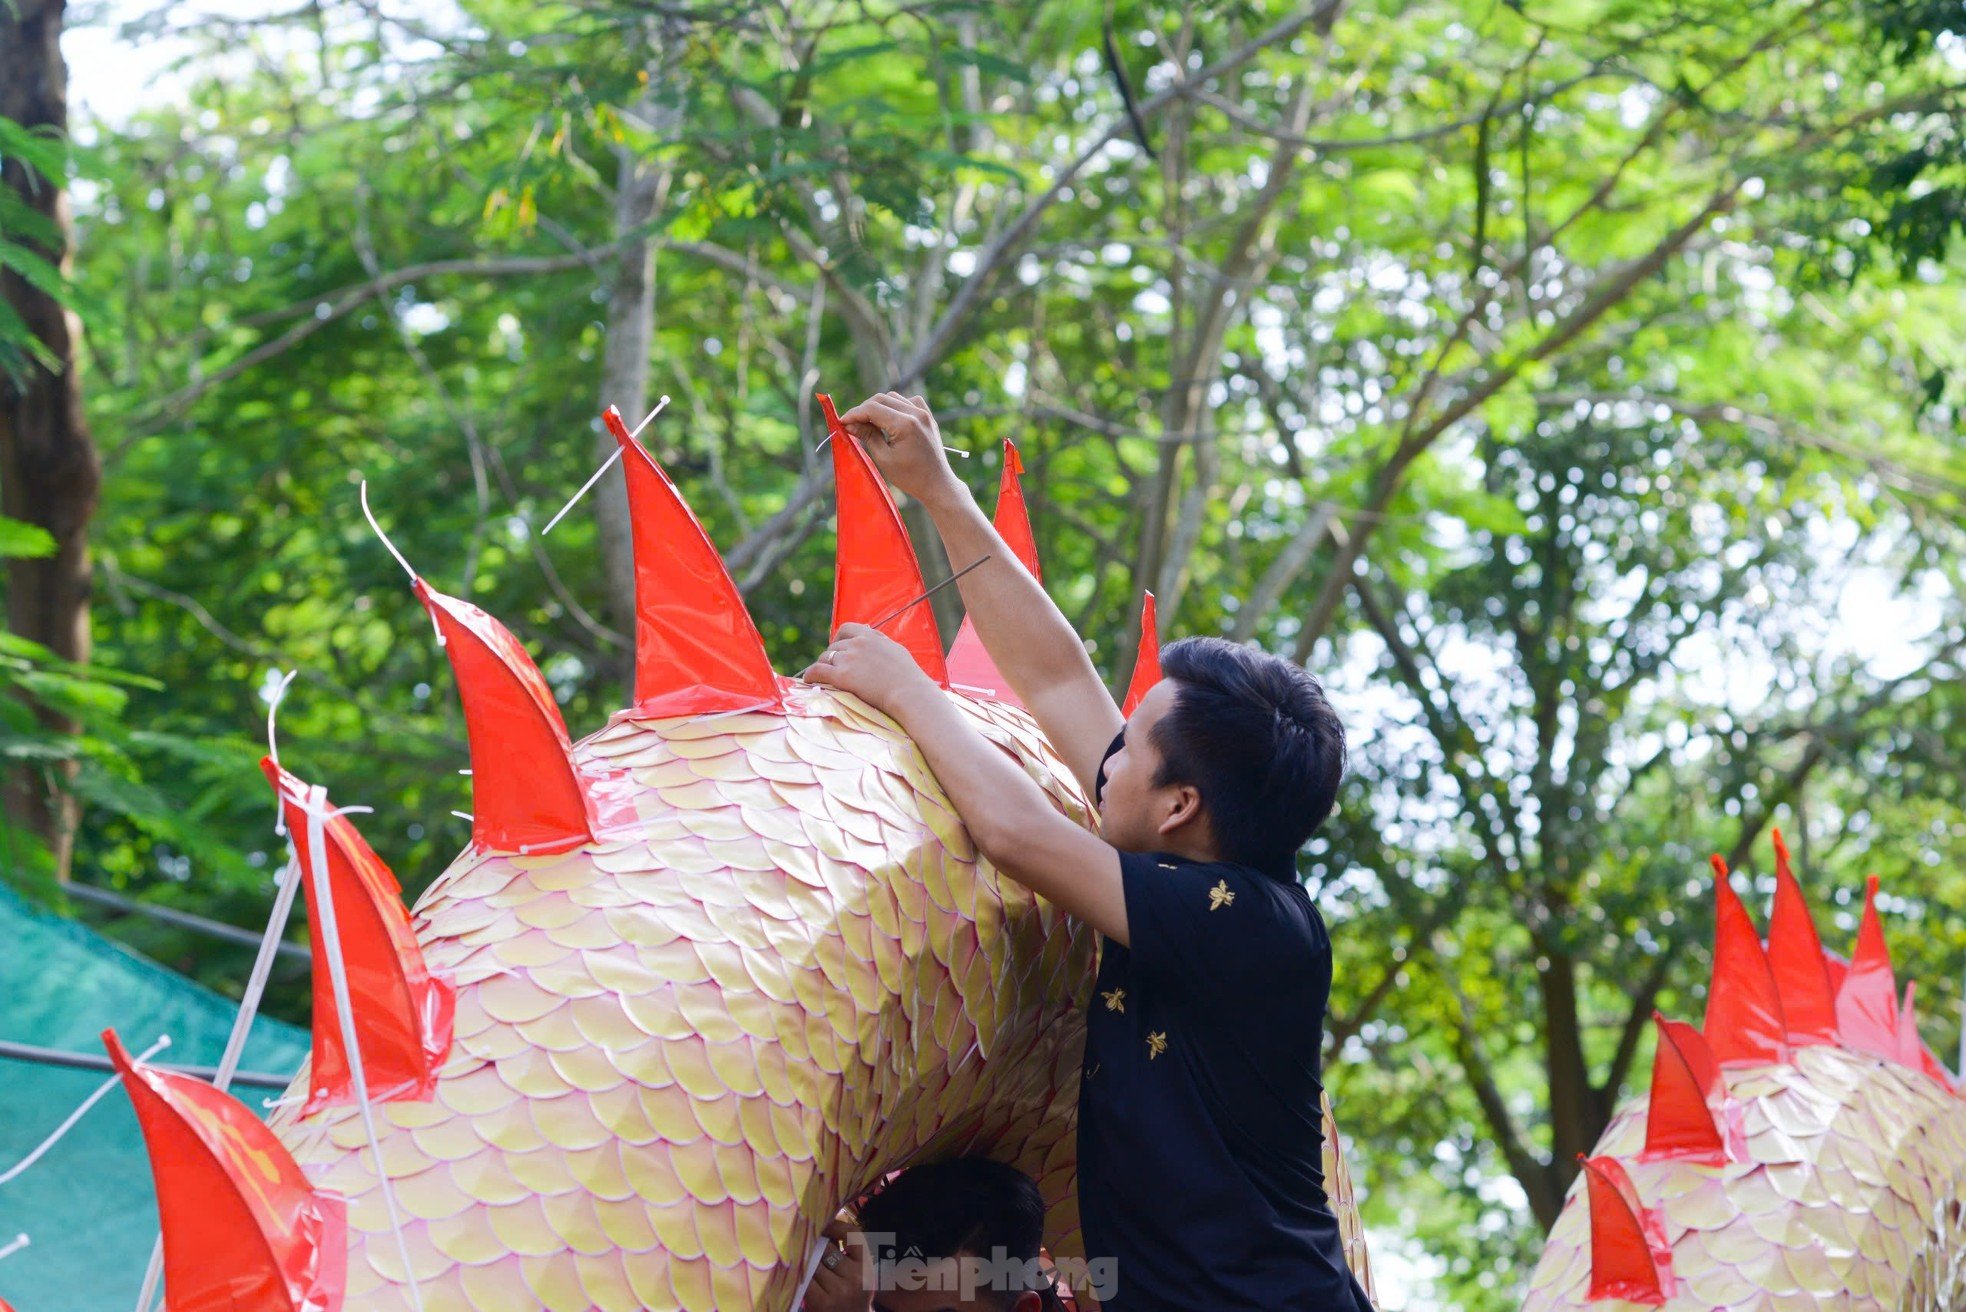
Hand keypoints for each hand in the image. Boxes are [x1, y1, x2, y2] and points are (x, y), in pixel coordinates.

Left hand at [801, 1217, 870, 1311]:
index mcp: (866, 1267)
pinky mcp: (822, 1302)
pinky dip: (800, 1275)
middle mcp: (856, 1277)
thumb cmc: (852, 1299)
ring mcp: (840, 1290)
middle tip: (805, 1242)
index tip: (824, 1223)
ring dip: (805, 1260)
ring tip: (799, 1258)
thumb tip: (823, 1229)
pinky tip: (798, 1274)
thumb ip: (846, 1255)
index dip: (836, 1225)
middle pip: (828, 1249)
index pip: (854, 1235)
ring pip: (814, 1263)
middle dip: (816, 1245)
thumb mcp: (858, 1276)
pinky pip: (806, 1279)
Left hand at [802, 622, 937, 717]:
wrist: (909, 692)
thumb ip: (879, 642)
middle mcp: (857, 644)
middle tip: (832, 668)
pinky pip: (818, 671)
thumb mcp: (895, 649)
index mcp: (870, 636)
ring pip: (825, 658)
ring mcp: (848, 659)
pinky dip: (811, 675)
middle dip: (831, 657)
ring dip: (822, 666)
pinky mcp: (842, 676)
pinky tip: (809, 680)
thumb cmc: (908, 675)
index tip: (837, 647)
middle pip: (834, 647)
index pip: (845, 629)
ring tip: (820, 676)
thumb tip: (870, 635)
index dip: (838, 638)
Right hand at [837, 392, 965, 508]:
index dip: (854, 414)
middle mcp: (916, 413)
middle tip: (852, 424)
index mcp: (905, 424)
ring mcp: (924, 412)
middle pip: (881, 399)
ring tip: (869, 424)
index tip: (842, 422)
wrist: (937, 484)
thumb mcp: (884, 458)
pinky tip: (890, 419)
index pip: (872, 408)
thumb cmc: (910, 476)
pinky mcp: (927, 416)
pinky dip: (895, 406)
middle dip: (864, 410)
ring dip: (878, 407)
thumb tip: (849, 423)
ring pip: (893, 397)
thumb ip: (867, 435)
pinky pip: (907, 401)